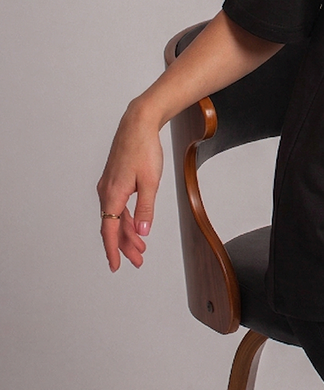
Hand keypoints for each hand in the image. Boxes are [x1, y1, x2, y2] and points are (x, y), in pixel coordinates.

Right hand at [97, 101, 163, 271]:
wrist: (138, 124)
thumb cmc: (144, 150)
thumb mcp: (150, 183)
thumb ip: (145, 210)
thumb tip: (141, 233)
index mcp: (112, 195)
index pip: (109, 230)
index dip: (112, 250)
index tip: (116, 266)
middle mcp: (106, 192)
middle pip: (113, 226)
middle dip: (125, 246)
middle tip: (138, 260)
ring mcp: (109, 185)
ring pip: (116, 216)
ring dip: (127, 233)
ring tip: (140, 247)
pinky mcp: (115, 180)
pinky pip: (118, 205)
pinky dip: (127, 218)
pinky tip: (135, 225)